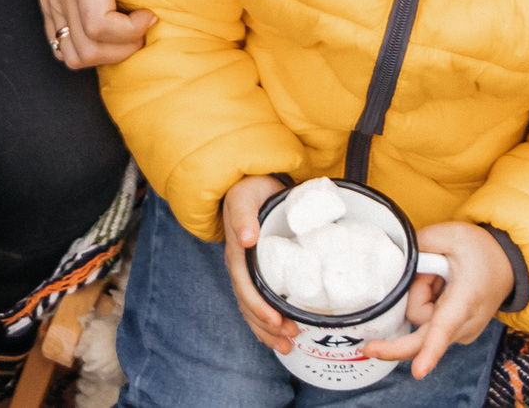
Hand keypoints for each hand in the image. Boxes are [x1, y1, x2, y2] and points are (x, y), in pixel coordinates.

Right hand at [29, 0, 157, 68]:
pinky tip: (104, 32)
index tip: (150, 12)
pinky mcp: (48, 3)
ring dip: (104, 55)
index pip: (100, 26)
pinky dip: (85, 50)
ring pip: (73, 55)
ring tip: (125, 31)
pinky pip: (60, 45)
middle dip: (123, 49)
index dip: (130, 32)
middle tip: (142, 24)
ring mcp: (53, 1)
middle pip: (88, 50)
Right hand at [220, 176, 299, 354]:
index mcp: (237, 254)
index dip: (260, 308)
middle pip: (249, 305)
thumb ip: (243, 215)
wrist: (249, 183)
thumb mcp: (245, 197)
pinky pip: (259, 302)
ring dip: (267, 330)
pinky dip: (268, 322)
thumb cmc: (248, 189)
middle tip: (291, 338)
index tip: (278, 321)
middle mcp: (240, 267)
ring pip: (252, 309)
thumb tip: (246, 237)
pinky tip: (281, 333)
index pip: (245, 288)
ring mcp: (247, 271)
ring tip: (288, 345)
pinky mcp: (257, 272)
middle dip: (267, 327)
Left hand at [364, 221, 511, 377]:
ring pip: (421, 320)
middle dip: (395, 347)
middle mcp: (465, 323)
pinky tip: (440, 288)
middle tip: (369, 348)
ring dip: (420, 296)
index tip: (420, 372)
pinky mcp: (454, 333)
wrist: (507, 265)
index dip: (430, 351)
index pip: (444, 328)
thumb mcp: (451, 235)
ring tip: (439, 276)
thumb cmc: (481, 251)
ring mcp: (461, 331)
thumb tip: (397, 261)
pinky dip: (426, 304)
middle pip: (423, 340)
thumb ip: (420, 245)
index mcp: (466, 299)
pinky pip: (427, 323)